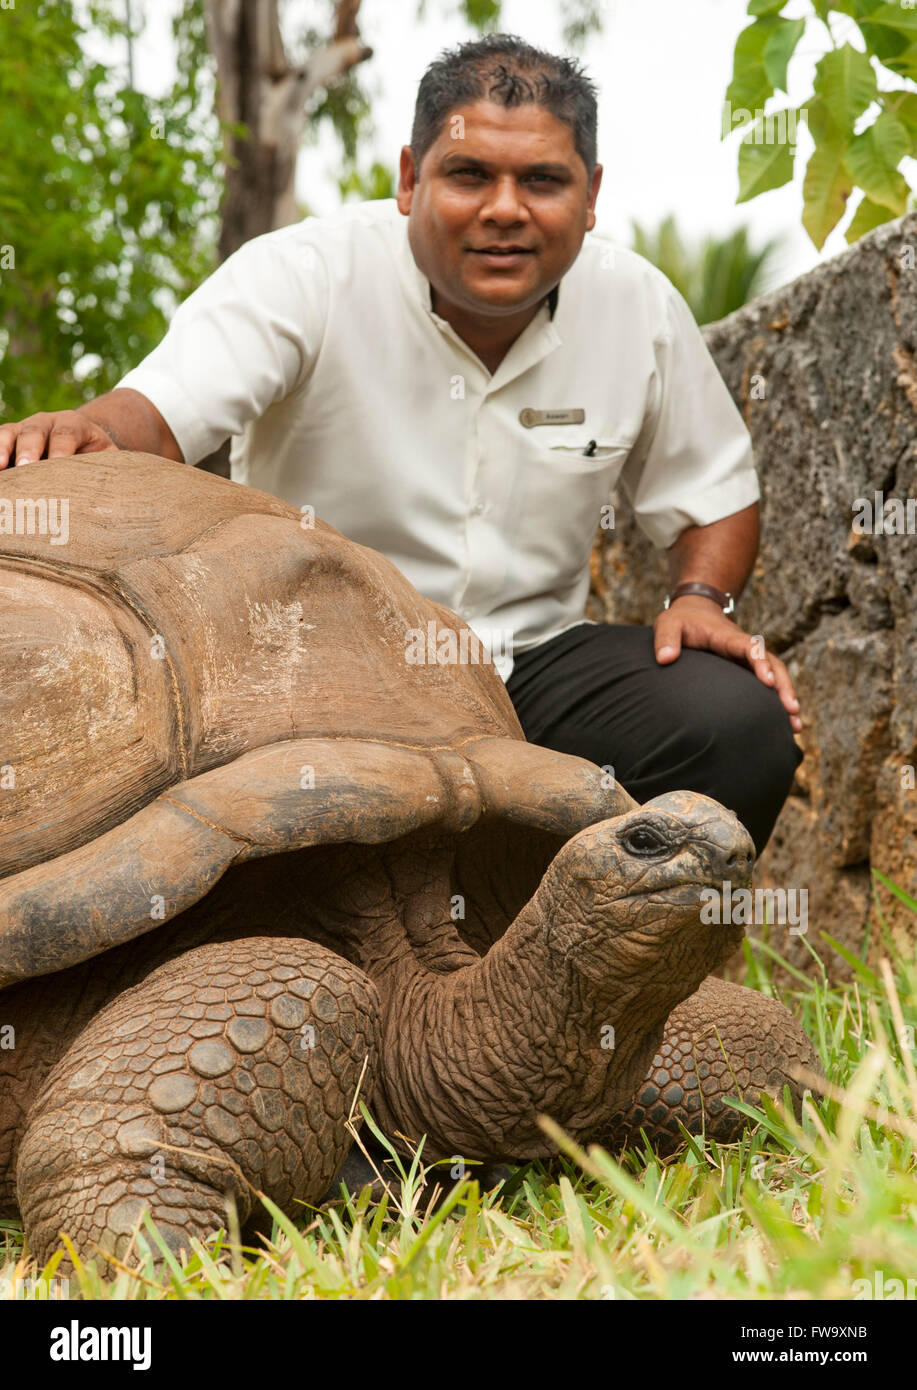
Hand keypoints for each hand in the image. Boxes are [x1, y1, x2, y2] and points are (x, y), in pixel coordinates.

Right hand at [0, 410, 118, 469]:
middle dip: (30, 448)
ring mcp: (26, 427)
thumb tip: (124, 494)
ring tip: (0, 466)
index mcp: (76, 425)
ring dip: (3, 448)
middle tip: (26, 467)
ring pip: (11, 433)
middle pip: (36, 431)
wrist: (82, 442)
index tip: (59, 465)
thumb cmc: (97, 458)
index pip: (68, 434)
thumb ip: (112, 470)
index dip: (62, 449)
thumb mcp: (109, 460)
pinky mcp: (11, 438)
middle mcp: (48, 421)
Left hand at [654, 595, 801, 733]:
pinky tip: (784, 724)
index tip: (768, 682)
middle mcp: (743, 647)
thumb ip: (665, 639)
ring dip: (786, 697)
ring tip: (795, 726)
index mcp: (727, 637)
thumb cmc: (680, 621)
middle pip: (772, 663)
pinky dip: (777, 700)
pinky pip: (767, 682)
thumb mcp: (668, 624)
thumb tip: (665, 659)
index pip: (750, 647)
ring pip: (775, 675)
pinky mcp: (747, 668)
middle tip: (791, 710)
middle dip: (783, 686)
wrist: (694, 613)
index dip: (760, 663)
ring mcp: (747, 658)